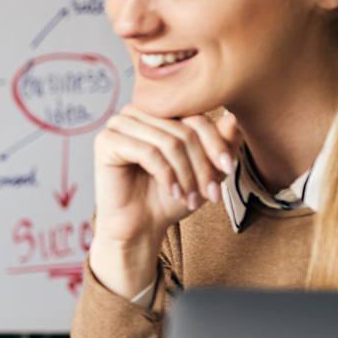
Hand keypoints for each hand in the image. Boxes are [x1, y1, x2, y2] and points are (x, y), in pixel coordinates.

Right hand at [88, 106, 239, 296]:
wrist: (140, 226)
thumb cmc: (168, 196)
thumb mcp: (204, 169)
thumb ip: (220, 143)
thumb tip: (231, 117)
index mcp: (158, 111)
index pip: (196, 115)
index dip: (216, 143)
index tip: (228, 169)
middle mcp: (136, 112)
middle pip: (184, 130)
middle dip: (202, 165)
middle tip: (210, 192)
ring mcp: (118, 124)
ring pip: (169, 141)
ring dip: (186, 174)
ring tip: (190, 197)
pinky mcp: (106, 142)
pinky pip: (147, 152)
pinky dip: (166, 175)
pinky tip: (172, 191)